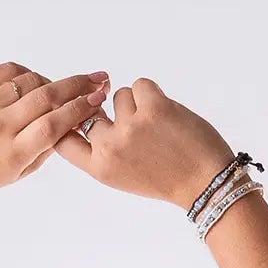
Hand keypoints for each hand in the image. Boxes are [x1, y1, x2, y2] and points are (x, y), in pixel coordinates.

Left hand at [0, 63, 113, 202]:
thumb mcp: (19, 172)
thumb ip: (46, 147)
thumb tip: (72, 117)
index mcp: (12, 154)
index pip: (54, 125)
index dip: (80, 109)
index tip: (97, 99)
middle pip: (47, 98)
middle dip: (77, 86)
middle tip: (96, 79)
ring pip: (31, 81)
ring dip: (49, 83)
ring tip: (57, 90)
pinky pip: (9, 70)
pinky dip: (26, 75)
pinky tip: (32, 83)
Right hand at [55, 77, 235, 210]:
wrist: (203, 182)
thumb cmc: (166, 178)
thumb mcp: (124, 176)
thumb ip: (103, 152)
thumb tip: (90, 116)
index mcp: (100, 169)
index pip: (63, 140)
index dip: (68, 124)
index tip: (78, 118)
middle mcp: (110, 148)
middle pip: (92, 112)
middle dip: (111, 114)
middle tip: (137, 128)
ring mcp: (130, 126)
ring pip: (119, 95)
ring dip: (137, 104)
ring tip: (156, 126)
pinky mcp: (152, 107)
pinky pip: (141, 84)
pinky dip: (153, 94)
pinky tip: (165, 114)